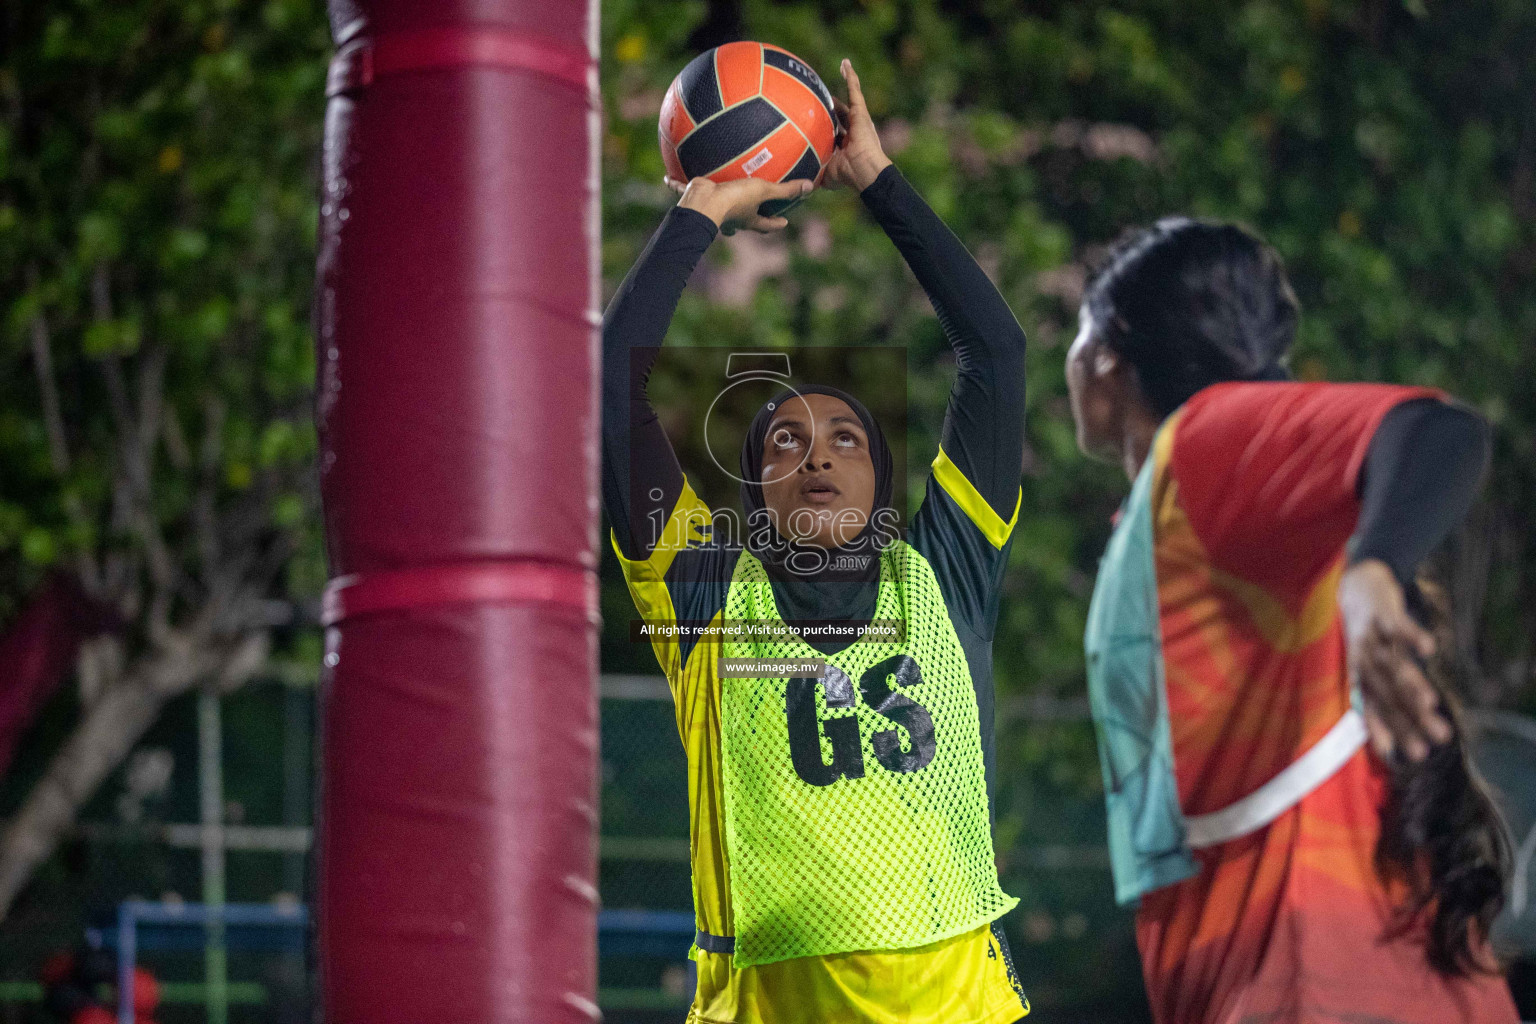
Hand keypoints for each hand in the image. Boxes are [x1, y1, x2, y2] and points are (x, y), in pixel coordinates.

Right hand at [666, 175, 810, 235]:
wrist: (702, 203)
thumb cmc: (734, 200)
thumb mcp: (763, 191)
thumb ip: (785, 190)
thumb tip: (811, 187)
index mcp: (746, 218)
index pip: (765, 225)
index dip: (775, 224)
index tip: (784, 222)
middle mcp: (730, 217)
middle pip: (740, 222)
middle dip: (745, 221)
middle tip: (750, 214)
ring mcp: (712, 209)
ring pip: (714, 208)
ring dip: (715, 202)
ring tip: (714, 192)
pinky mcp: (694, 197)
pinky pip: (683, 189)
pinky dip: (675, 184)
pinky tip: (668, 177)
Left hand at [822, 59, 891, 190]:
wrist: (865, 172)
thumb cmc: (847, 176)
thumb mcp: (825, 174)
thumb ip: (814, 173)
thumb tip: (798, 183)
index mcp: (846, 146)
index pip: (834, 133)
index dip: (826, 128)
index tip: (816, 123)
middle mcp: (853, 132)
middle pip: (841, 114)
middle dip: (834, 107)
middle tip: (820, 99)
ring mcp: (859, 120)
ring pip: (851, 98)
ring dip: (848, 82)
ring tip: (842, 67)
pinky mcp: (861, 112)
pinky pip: (855, 90)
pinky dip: (850, 77)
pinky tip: (845, 64)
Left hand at [1338, 558, 1452, 762]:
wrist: (1356, 588)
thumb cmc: (1366, 639)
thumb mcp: (1369, 667)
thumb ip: (1382, 698)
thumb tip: (1390, 741)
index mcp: (1359, 677)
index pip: (1373, 709)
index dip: (1389, 731)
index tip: (1407, 757)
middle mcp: (1363, 661)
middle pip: (1387, 693)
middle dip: (1409, 719)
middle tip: (1432, 744)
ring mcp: (1371, 637)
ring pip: (1392, 664)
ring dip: (1410, 683)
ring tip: (1430, 705)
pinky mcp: (1382, 614)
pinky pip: (1397, 626)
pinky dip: (1412, 635)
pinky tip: (1430, 649)